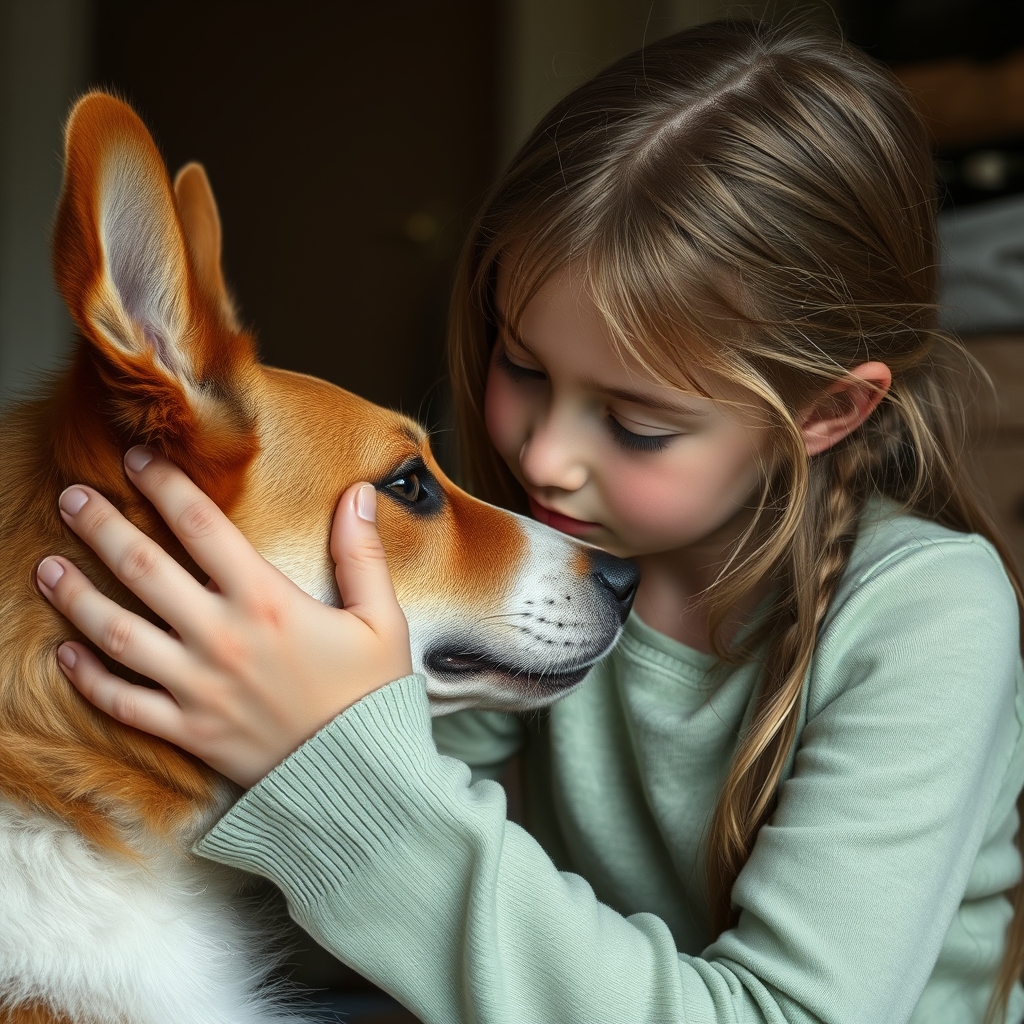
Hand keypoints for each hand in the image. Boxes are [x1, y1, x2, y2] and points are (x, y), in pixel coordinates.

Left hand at [35, 447, 412, 787]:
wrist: (363, 781)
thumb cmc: (373, 696)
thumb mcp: (382, 620)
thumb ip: (363, 553)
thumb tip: (357, 493)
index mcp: (267, 602)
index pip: (203, 527)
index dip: (166, 486)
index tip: (138, 460)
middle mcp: (222, 638)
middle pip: (144, 570)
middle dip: (101, 528)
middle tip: (71, 498)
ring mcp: (198, 687)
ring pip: (118, 634)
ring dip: (77, 598)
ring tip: (46, 567)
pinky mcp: (188, 731)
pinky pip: (124, 702)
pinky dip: (88, 678)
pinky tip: (63, 654)